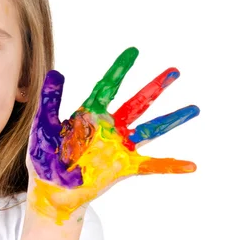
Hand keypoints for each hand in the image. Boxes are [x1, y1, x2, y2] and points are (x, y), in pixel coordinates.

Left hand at [26, 47, 199, 224]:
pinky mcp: (122, 167)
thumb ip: (50, 101)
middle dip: (155, 87)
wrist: (49, 188)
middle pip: (136, 102)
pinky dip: (169, 166)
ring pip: (150, 129)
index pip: (107, 87)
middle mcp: (108, 127)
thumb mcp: (44, 126)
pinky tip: (190, 165)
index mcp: (89, 114)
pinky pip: (150, 166)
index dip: (119, 70)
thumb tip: (55, 73)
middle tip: (174, 71)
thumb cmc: (44, 156)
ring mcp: (117, 146)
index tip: (132, 51)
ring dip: (171, 119)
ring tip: (194, 109)